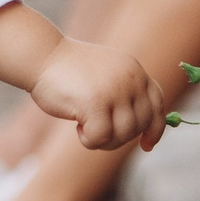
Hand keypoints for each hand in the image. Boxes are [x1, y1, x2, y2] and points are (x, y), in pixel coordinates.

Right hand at [29, 36, 165, 153]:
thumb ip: (125, 93)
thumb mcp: (107, 74)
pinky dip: (89, 140)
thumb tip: (142, 129)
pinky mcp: (96, 103)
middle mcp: (130, 78)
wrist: (42, 55)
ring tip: (85, 128)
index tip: (146, 145)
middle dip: (120, 137)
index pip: (158, 104)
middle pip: (141, 124)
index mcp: (135, 70)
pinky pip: (102, 137)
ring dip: (104, 140)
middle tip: (98, 133)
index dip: (155, 129)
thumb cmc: (69, 70)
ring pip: (124, 134)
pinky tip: (77, 127)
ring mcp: (115, 90)